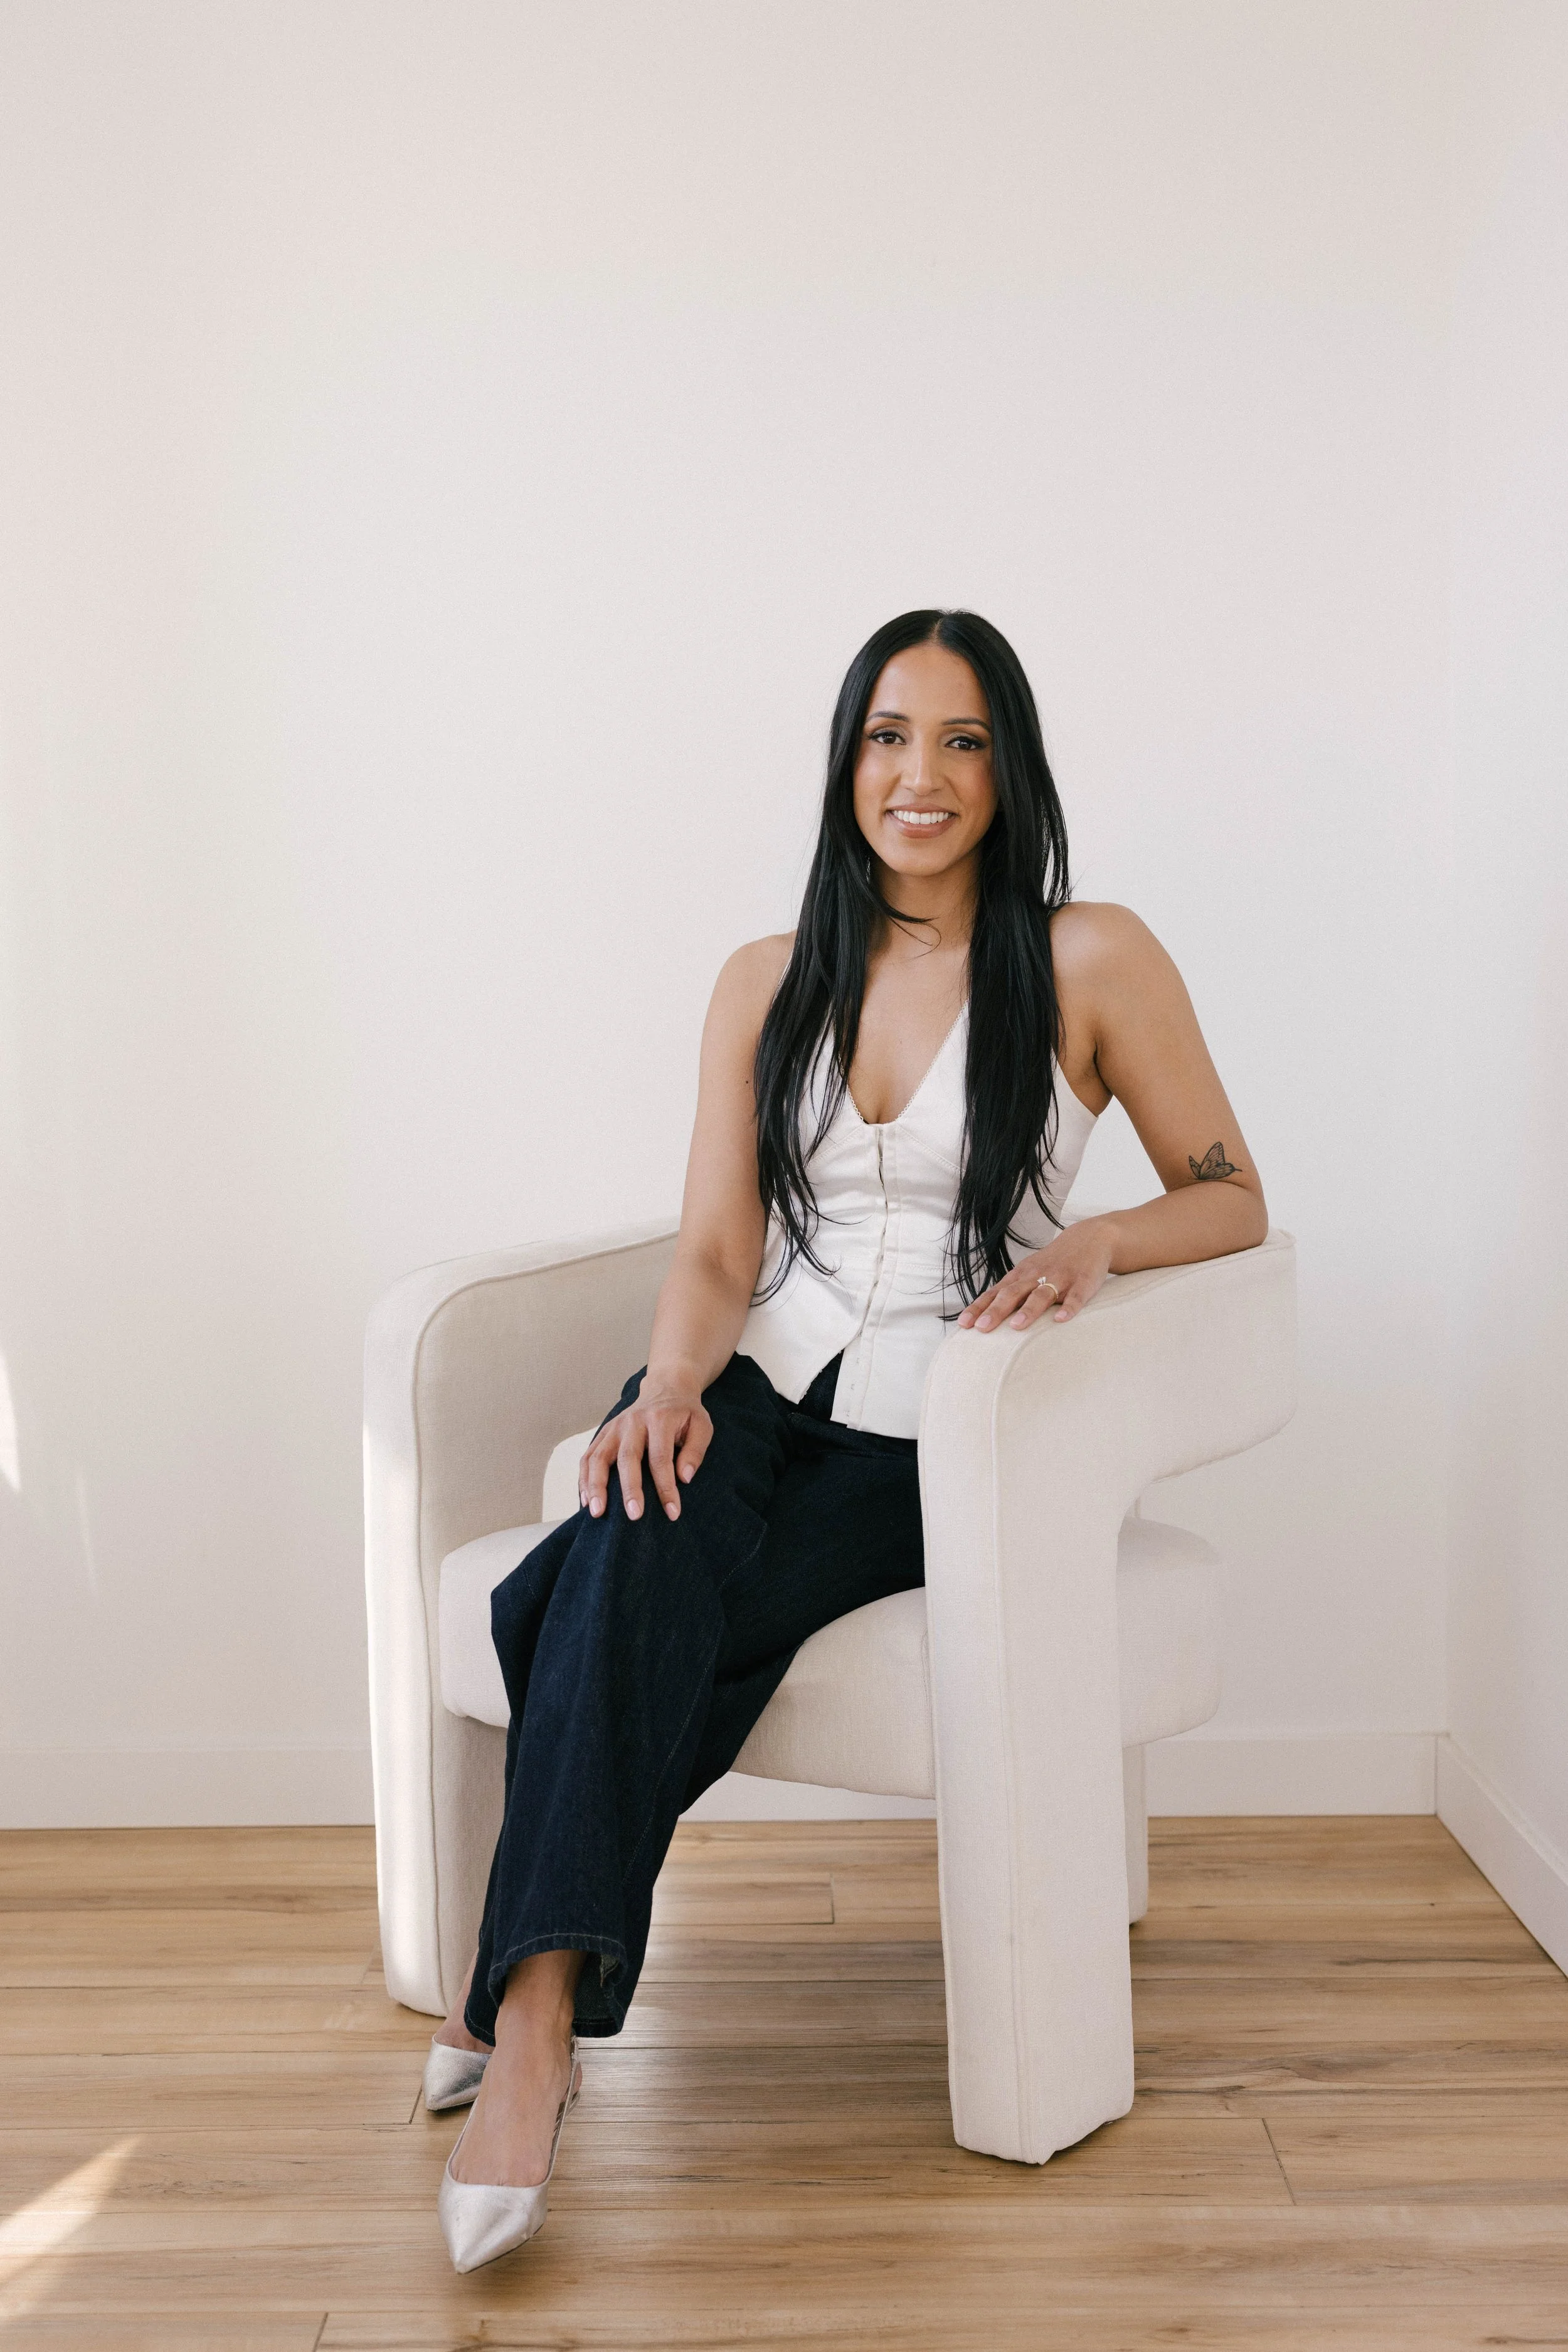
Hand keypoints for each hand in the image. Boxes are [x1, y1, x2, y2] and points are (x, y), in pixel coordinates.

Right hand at [578, 1378, 713, 1523]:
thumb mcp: (701, 1425)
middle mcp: (633, 1422)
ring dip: (596, 1485)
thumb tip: (684, 1478)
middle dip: (630, 1488)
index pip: (660, 1457)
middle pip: (627, 1457)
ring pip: (599, 1457)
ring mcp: (614, 1427)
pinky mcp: (604, 1433)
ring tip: (596, 1512)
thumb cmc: (685, 1413)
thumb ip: (695, 1451)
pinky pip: (588, 1457)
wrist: (665, 1387)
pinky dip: (584, 1479)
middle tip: (634, 1515)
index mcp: (660, 1419)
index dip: (666, 1487)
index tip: (673, 1512)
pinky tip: (585, 1500)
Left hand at [956, 1219, 1116, 1333]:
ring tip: (1016, 1326)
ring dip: (1028, 1310)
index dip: (979, 1308)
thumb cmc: (1052, 1263)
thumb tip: (984, 1316)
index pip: (995, 1293)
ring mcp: (1060, 1278)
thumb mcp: (1028, 1272)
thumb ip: (1010, 1292)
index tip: (964, 1324)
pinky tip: (1061, 1319)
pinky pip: (1076, 1297)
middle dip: (996, 1311)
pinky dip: (1069, 1308)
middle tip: (982, 1328)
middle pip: (1013, 1293)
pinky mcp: (1083, 1282)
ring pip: (1041, 1294)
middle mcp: (1037, 1276)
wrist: (1089, 1238)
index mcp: (1021, 1275)